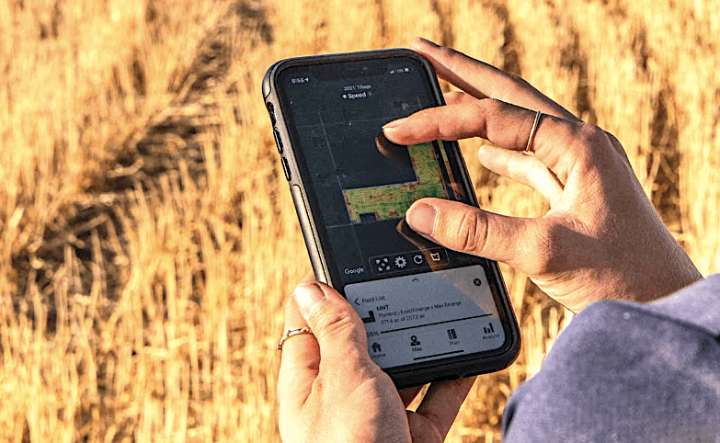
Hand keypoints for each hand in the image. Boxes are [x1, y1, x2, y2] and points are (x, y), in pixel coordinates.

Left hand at [278, 281, 474, 442]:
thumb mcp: (342, 377)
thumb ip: (335, 331)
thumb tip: (309, 285)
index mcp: (310, 378)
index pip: (311, 320)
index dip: (328, 287)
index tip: (350, 256)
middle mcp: (341, 394)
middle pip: (363, 340)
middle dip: (386, 313)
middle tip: (410, 278)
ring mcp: (378, 415)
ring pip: (403, 367)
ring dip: (425, 343)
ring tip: (444, 306)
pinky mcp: (411, 435)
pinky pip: (435, 399)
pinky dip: (453, 378)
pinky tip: (470, 354)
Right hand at [383, 38, 700, 312]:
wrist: (662, 302)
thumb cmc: (621, 276)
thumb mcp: (543, 251)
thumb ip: (477, 231)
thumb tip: (421, 213)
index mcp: (577, 145)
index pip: (494, 117)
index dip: (440, 120)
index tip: (399, 129)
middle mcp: (579, 145)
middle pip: (509, 95)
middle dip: (461, 73)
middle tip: (421, 53)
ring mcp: (577, 167)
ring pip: (516, 125)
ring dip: (477, 109)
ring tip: (442, 94)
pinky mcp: (573, 191)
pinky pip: (527, 159)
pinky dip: (498, 153)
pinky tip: (480, 156)